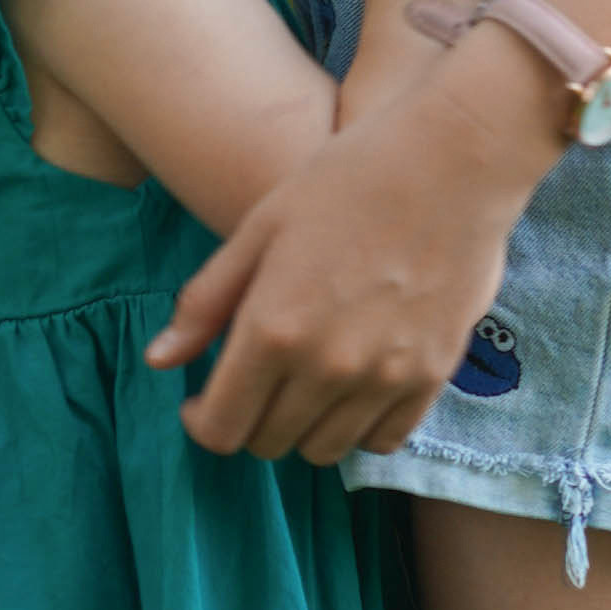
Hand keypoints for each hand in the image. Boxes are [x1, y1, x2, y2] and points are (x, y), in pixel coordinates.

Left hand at [146, 22, 557, 461]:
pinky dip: (360, 427)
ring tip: (304, 381)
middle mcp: (326, 367)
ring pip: (323, 450)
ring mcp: (384, 377)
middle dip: (249, 418)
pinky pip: (383, 440)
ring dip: (302, 426)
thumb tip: (158, 361)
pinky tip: (353, 387)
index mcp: (272, 329)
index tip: (202, 399)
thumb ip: (207, 301)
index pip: (220, 429)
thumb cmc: (346, 178)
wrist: (452, 159)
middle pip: (268, 443)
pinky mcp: (432, 376)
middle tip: (256, 378)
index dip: (201, 422)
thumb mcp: (260, 227)